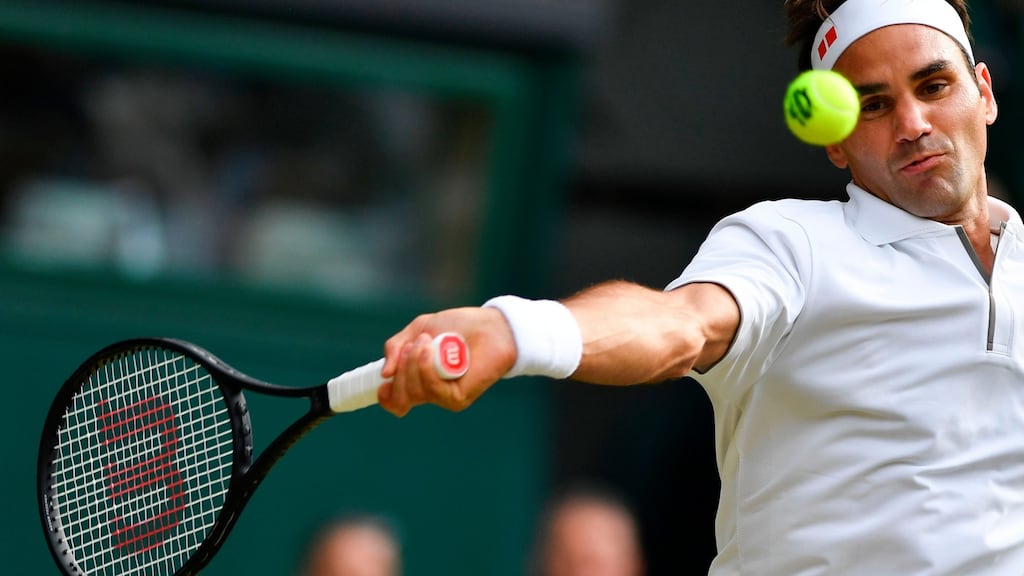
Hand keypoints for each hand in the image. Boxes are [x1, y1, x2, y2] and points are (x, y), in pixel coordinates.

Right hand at [378, 306, 515, 416]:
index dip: (386, 396)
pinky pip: (432, 389)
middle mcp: (431, 392)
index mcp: (420, 380)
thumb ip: (396, 347)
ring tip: (426, 341)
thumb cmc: (458, 327)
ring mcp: (444, 397)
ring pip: (414, 392)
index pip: (397, 402)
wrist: (490, 326)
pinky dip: (426, 368)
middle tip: (411, 346)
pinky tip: (430, 349)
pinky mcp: (458, 398)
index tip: (383, 380)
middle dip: (399, 370)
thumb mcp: (419, 329)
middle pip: (401, 397)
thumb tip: (385, 373)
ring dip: (413, 364)